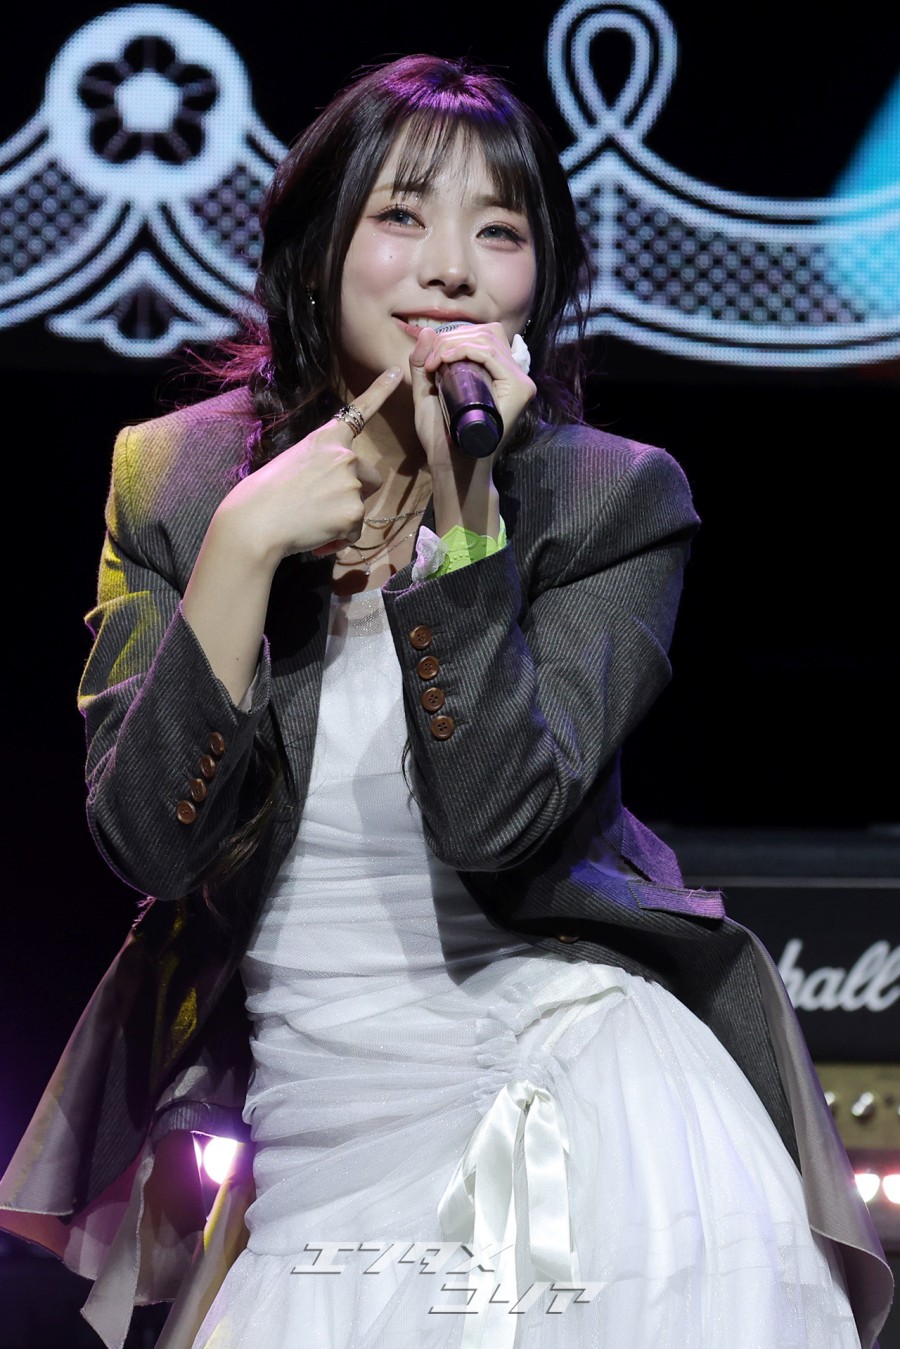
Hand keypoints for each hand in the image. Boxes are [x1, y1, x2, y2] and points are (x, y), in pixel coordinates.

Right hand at [221, 367, 400, 566]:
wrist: (255, 522)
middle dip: (355, 492)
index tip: (398, 372)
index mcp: (326, 439)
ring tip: (310, 520)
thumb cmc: (263, 494)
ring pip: (360, 506)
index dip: (381, 390)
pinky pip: (354, 532)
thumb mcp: (293, 462)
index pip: (359, 411)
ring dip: (343, 518)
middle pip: (370, 477)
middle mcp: (344, 456)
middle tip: (321, 504)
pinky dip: (338, 538)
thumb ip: (321, 465)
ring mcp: (351, 484)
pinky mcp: (353, 513)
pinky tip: (315, 534)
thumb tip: (334, 488)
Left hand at [408, 322, 535, 474]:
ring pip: (487, 340)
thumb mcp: (427, 393)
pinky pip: (491, 355)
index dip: (455, 336)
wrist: (452, 464)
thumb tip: (428, 331)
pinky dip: (465, 351)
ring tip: (434, 363)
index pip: (484, 336)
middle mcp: (514, 374)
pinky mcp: (519, 389)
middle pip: (486, 333)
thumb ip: (422, 365)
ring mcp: (520, 381)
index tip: (431, 358)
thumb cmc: (441, 435)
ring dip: (454, 344)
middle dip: (452, 338)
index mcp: (498, 373)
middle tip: (430, 361)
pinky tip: (445, 360)